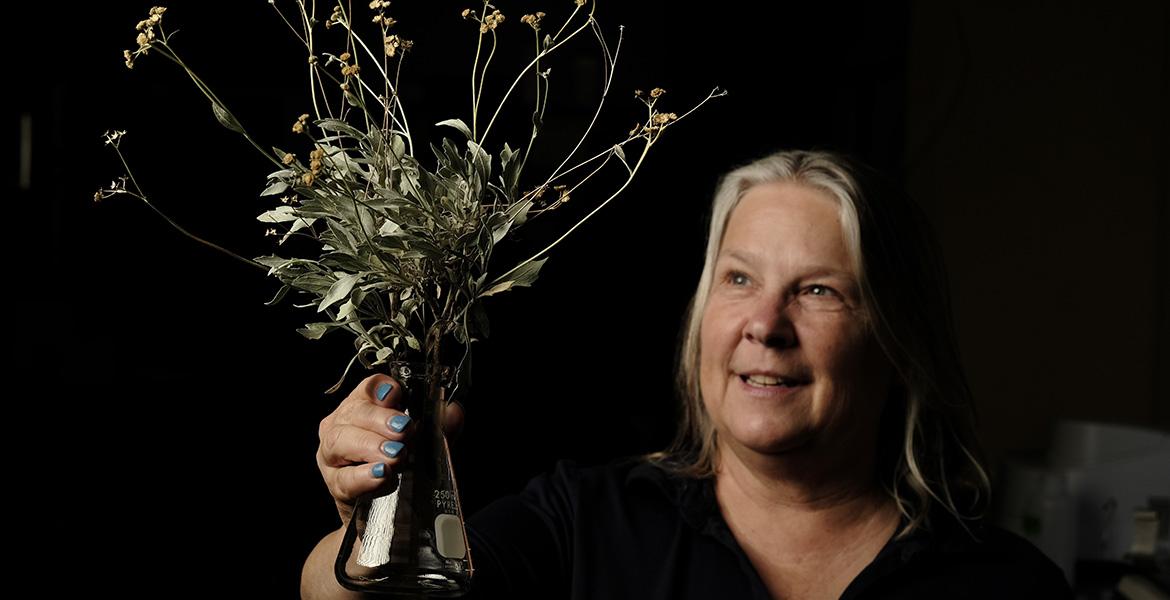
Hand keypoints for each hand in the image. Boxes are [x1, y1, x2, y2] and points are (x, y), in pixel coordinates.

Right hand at [315, 374, 465, 525]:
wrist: (393, 520)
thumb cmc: (407, 473)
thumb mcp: (428, 447)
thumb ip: (440, 428)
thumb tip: (453, 411)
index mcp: (364, 409)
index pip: (368, 388)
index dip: (383, 390)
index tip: (397, 397)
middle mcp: (342, 427)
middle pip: (354, 412)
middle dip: (380, 419)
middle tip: (404, 429)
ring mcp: (333, 457)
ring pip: (341, 440)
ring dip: (371, 445)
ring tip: (396, 455)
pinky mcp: (335, 487)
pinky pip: (344, 479)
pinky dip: (364, 476)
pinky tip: (382, 475)